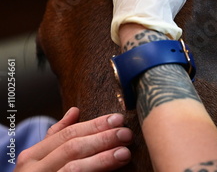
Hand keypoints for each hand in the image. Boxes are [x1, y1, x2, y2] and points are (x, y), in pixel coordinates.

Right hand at [14, 107, 131, 171]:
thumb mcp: (41, 158)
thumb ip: (57, 136)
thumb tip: (75, 110)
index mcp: (32, 156)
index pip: (67, 134)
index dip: (95, 125)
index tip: (118, 119)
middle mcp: (34, 171)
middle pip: (73, 149)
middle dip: (102, 139)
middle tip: (126, 134)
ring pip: (75, 169)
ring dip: (102, 159)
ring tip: (124, 153)